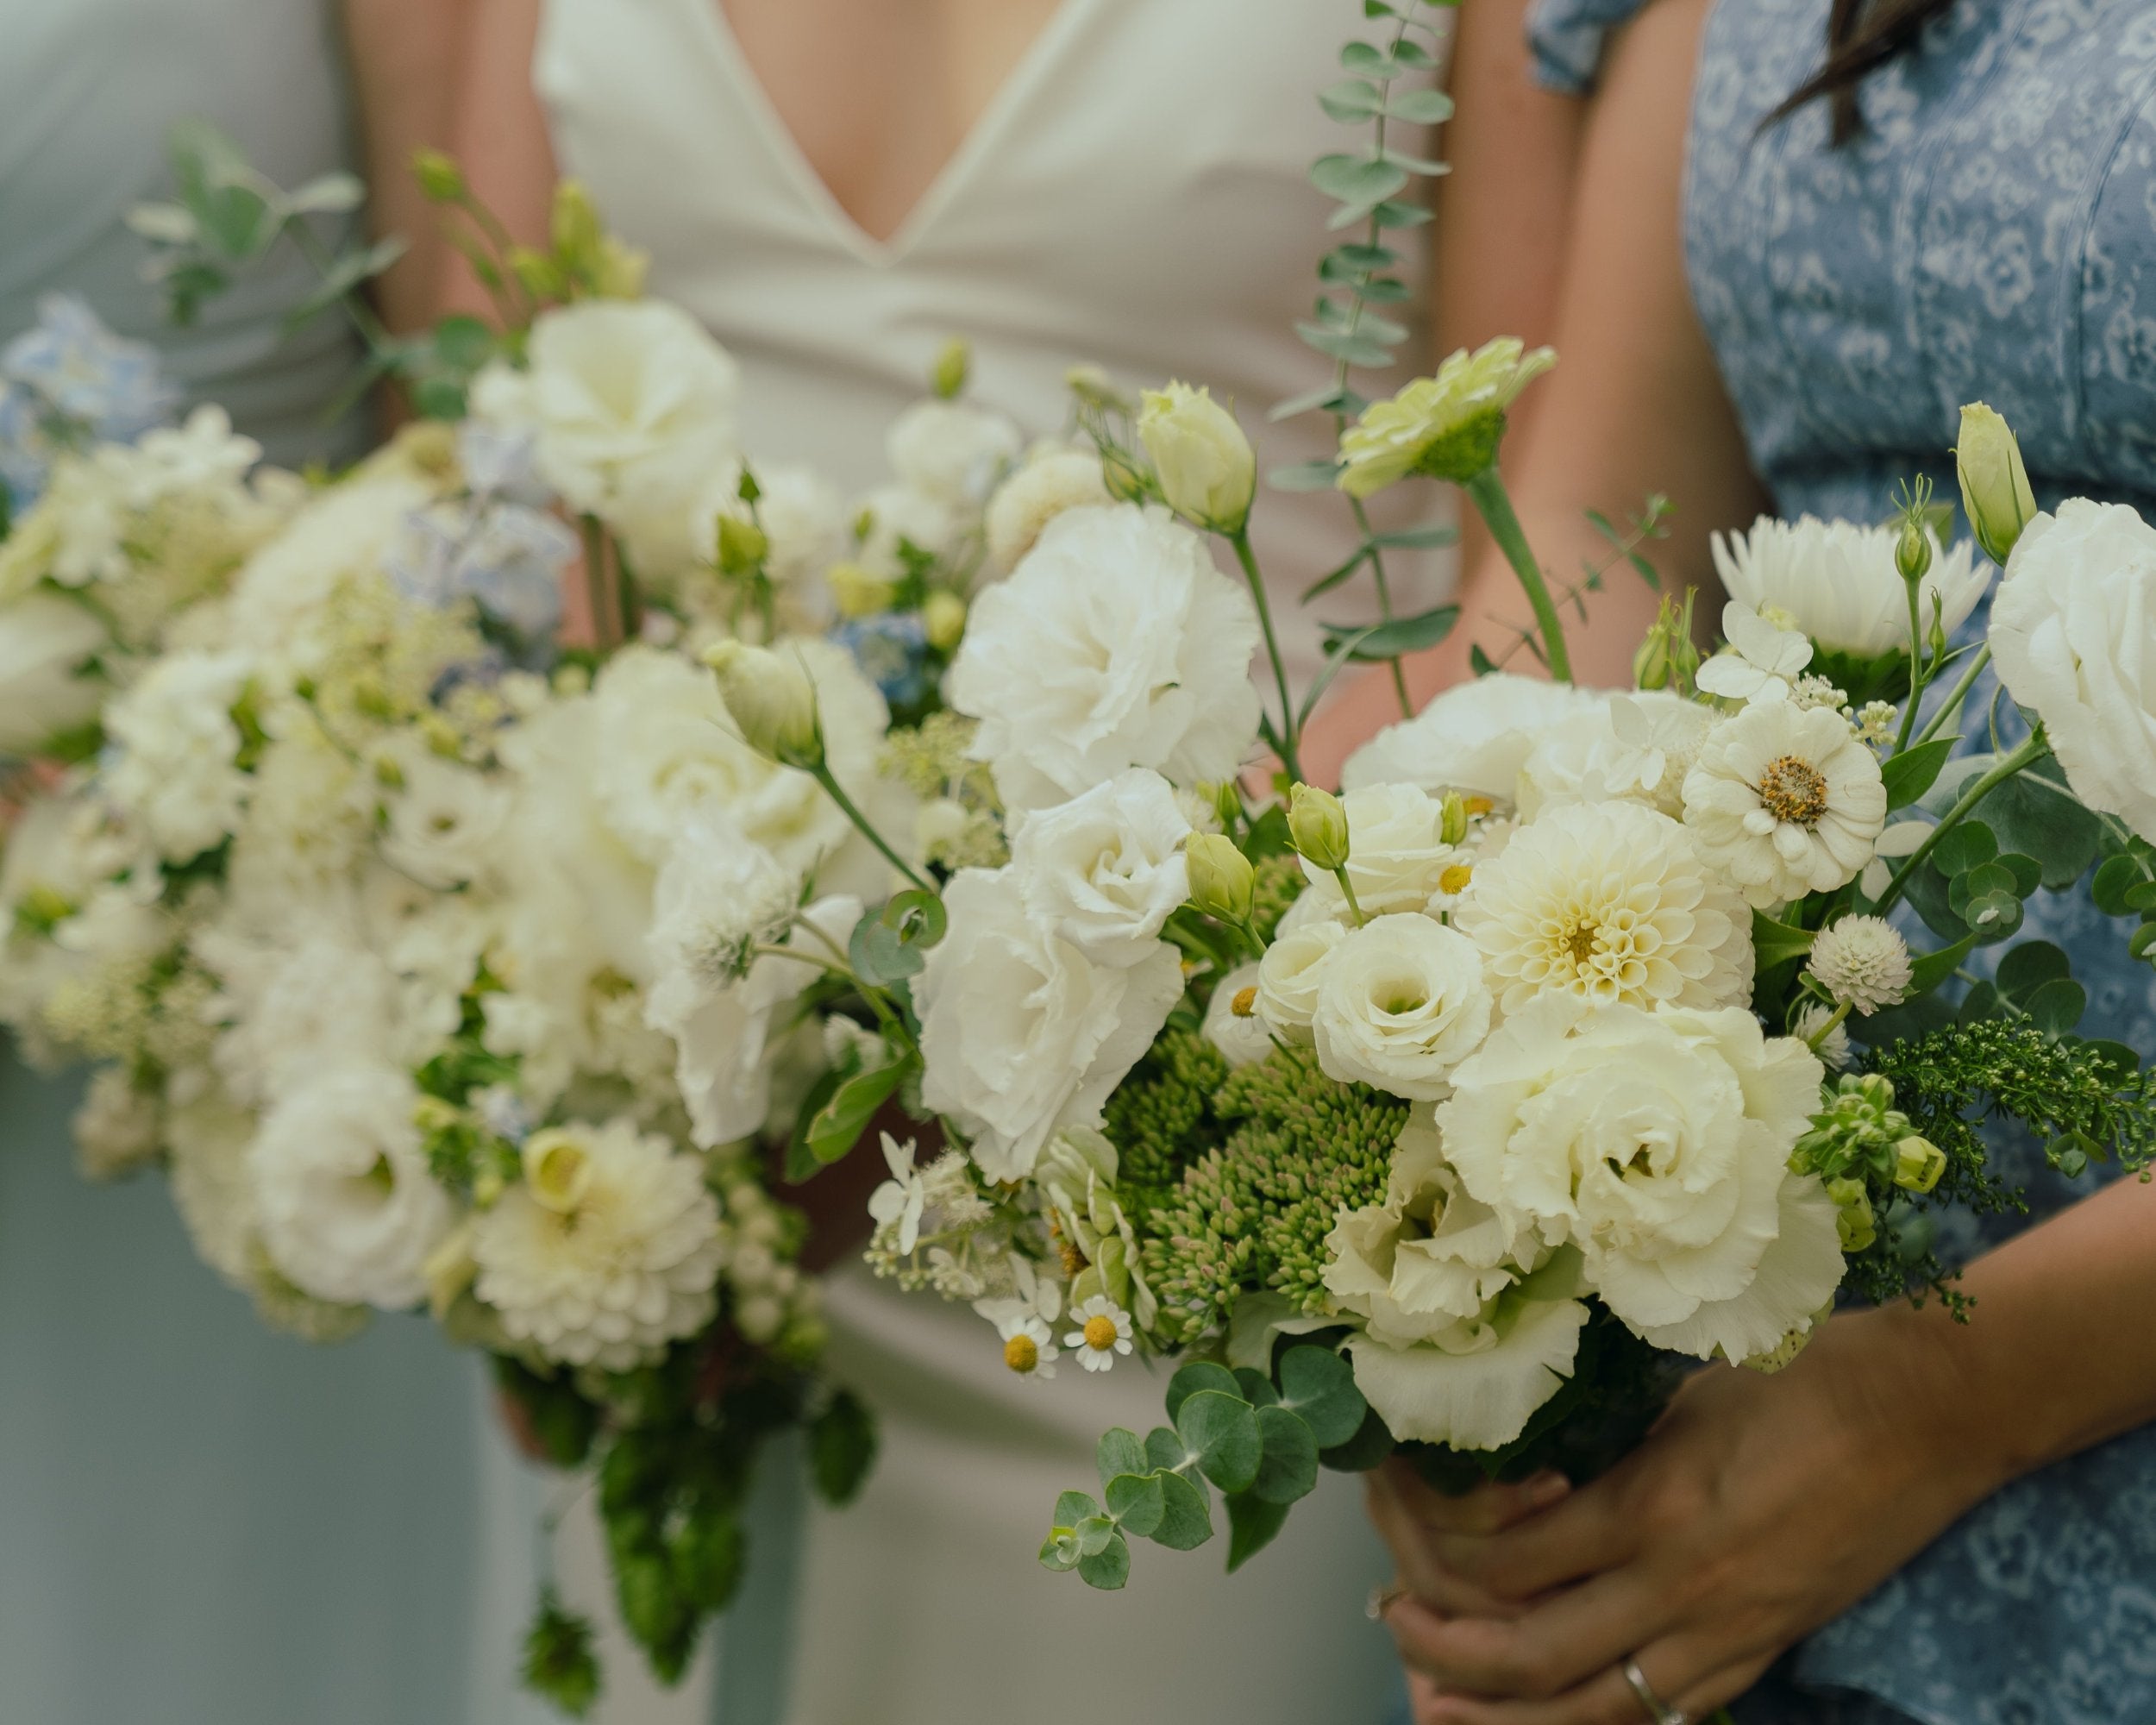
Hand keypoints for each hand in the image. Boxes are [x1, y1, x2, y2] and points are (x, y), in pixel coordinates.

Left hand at [1366, 1308, 2004, 1722]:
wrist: (1929, 1412)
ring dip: (1501, 1716)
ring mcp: (1726, 1636)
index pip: (1509, 1564)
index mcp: (1651, 1505)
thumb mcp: (1678, 1392)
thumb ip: (1607, 1449)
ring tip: (1435, 1707)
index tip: (1402, 1513)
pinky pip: (1661, 1713)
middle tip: (1390, 1620)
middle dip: (1443, 1651)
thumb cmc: (1800, 1371)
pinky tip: (1548, 1713)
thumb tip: (1528, 1472)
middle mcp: (1680, 1589)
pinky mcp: (1763, 1653)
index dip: (1440, 1552)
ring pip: (1591, 1713)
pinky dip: (1589, 1720)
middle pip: (1531, 1655)